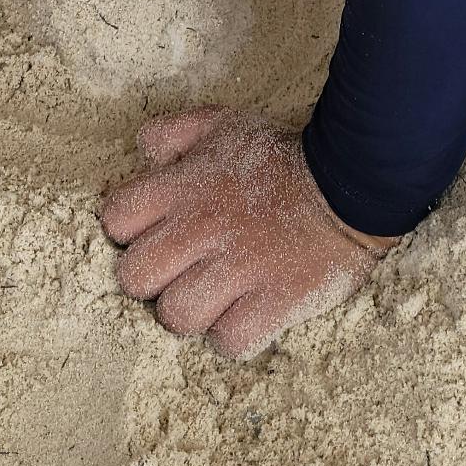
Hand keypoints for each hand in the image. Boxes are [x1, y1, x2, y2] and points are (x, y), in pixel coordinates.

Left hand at [101, 108, 391, 358]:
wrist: (350, 182)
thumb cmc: (281, 156)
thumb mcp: (224, 124)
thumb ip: (176, 132)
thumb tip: (145, 151)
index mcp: (183, 187)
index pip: (116, 219)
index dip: (128, 231)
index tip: (154, 232)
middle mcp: (201, 229)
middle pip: (135, 277)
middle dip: (152, 279)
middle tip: (180, 272)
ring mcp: (237, 269)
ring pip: (177, 316)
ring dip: (191, 311)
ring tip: (213, 297)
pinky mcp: (274, 302)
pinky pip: (230, 341)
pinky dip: (234, 335)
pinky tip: (245, 315)